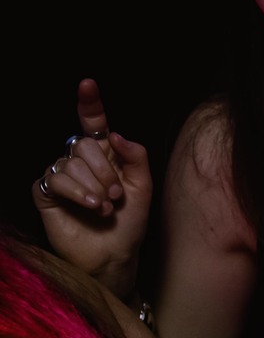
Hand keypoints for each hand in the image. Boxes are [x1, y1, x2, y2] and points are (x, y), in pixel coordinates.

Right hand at [32, 79, 153, 297]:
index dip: (90, 104)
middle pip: (85, 145)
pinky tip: (90, 207)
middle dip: (106, 171)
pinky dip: (77, 192)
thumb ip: (135, 157)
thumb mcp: (143, 188)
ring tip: (104, 207)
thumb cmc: (130, 223)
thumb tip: (114, 134)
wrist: (115, 253)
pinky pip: (55, 179)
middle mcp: (82, 162)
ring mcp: (63, 176)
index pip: (94, 124)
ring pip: (71, 163)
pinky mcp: (47, 192)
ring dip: (94, 187)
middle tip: (116, 196)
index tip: (88, 84)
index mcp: (106, 156)